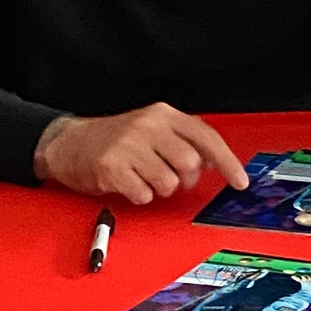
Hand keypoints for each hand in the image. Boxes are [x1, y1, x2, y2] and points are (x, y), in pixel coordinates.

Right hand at [37, 103, 248, 206]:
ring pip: (169, 184)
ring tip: (142, 177)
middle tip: (165, 175)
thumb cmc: (116, 139)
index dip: (228, 163)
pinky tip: (128, 182)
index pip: (206, 137)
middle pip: (190, 165)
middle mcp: (148, 125)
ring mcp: (129, 145)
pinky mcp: (112, 166)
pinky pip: (144, 194)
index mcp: (163, 114)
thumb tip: (215, 162)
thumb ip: (184, 140)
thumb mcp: (152, 129)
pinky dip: (140, 195)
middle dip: (183, 179)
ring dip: (159, 189)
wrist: (69, 142)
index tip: (240, 182)